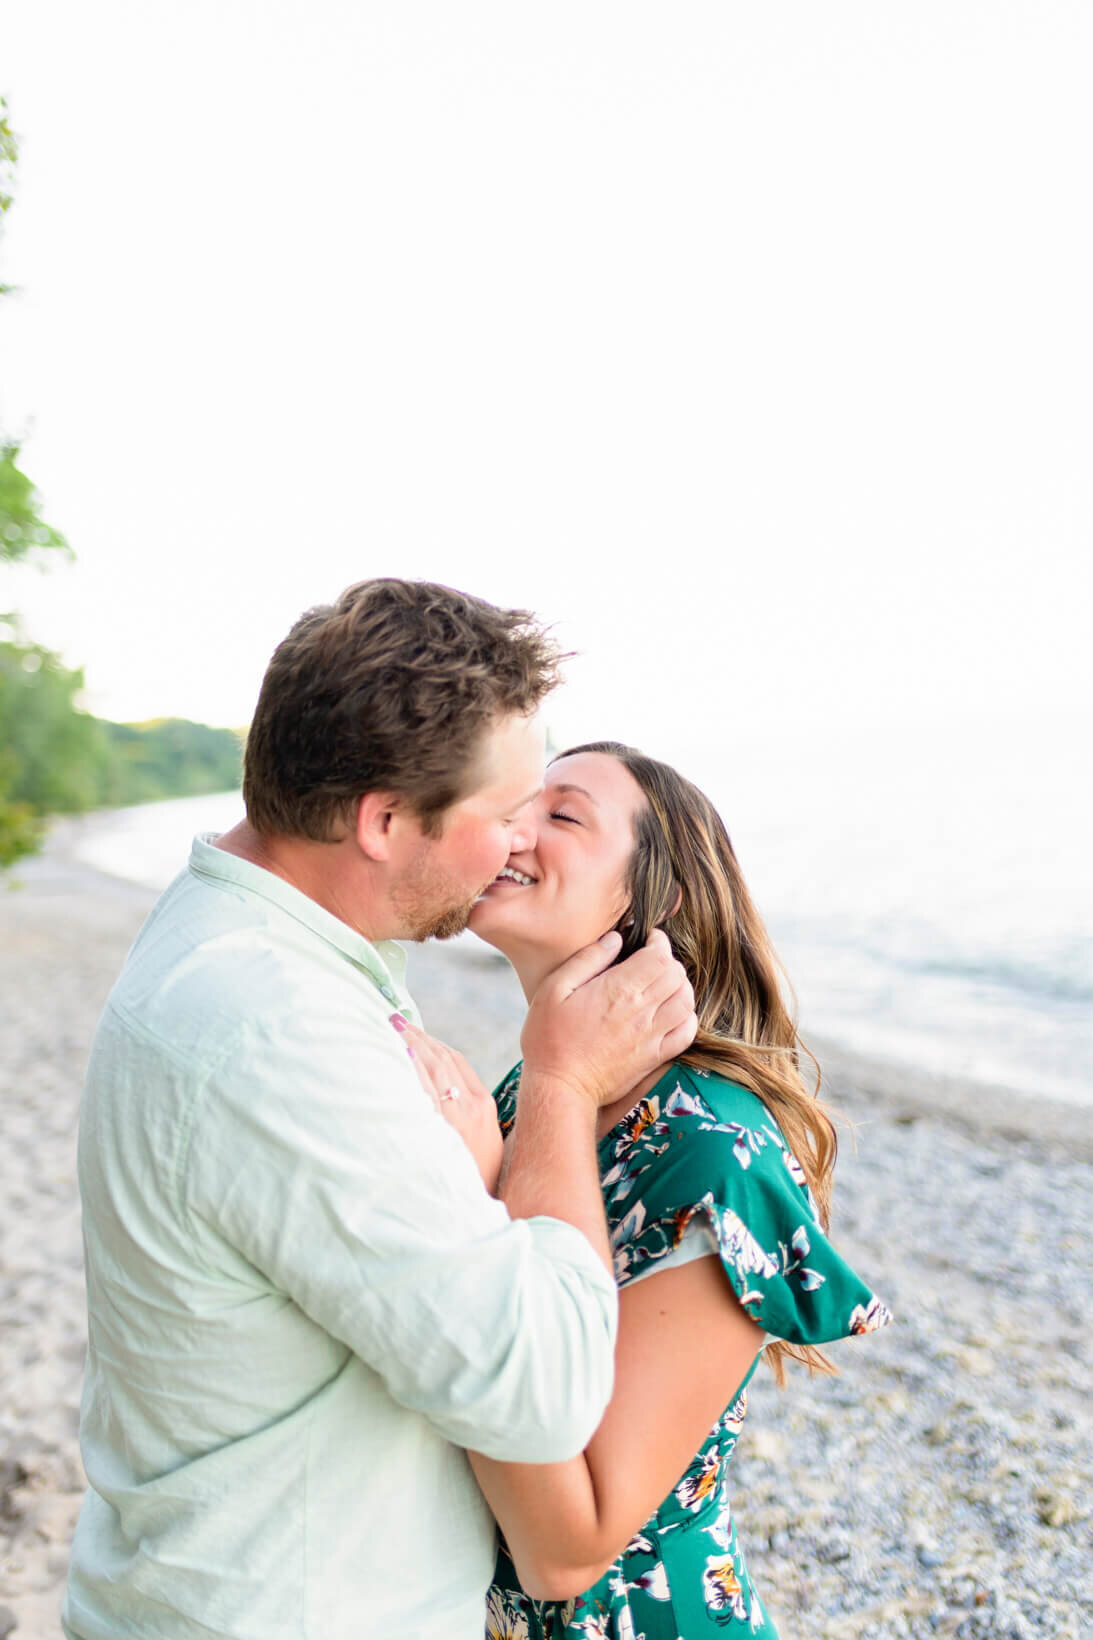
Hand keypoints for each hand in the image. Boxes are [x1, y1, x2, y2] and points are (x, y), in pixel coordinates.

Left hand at [391, 1017, 503, 1193]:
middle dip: (416, 1036)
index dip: (434, 1043)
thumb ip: (465, 1120)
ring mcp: (452, 1118)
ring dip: (408, 1042)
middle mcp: (470, 1107)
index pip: (457, 1061)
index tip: (414, 1033)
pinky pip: (419, 1088)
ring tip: (388, 1025)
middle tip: (393, 1019)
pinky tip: (397, 1050)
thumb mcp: (483, 1148)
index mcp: (484, 1107)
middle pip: (440, 1057)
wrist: (475, 1222)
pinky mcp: (435, 1130)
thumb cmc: (474, 1186)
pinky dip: (409, 1066)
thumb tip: (439, 1099)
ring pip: (429, 1066)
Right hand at [520, 929, 696, 1109]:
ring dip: (681, 986)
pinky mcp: (654, 1058)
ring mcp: (651, 1036)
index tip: (649, 939)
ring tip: (664, 983)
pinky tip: (672, 1013)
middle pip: (676, 975)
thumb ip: (587, 960)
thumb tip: (615, 939)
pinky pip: (686, 1033)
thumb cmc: (549, 1038)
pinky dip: (687, 1017)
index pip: (659, 956)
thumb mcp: (554, 989)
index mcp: (619, 990)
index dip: (660, 942)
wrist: (561, 1088)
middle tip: (653, 960)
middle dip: (669, 961)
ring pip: (686, 1001)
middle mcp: (642, 1011)